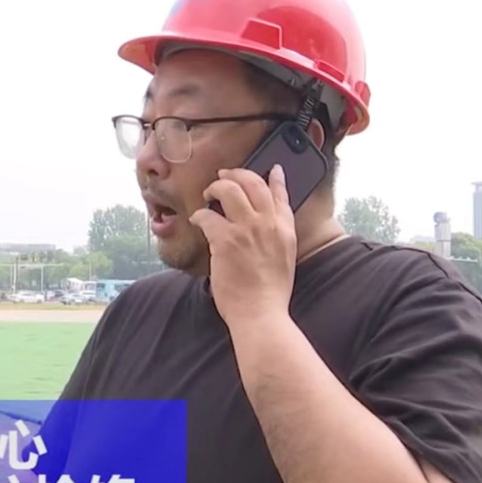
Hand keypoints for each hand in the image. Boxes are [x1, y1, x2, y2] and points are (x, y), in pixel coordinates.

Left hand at [189, 165, 296, 326]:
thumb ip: (276, 239)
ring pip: (230, 190)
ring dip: (216, 188)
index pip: (282, 195)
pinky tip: (196, 220)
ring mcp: (247, 230)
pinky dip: (199, 215)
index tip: (271, 168)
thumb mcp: (283, 260)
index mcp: (285, 230)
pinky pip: (208, 216)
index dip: (275, 179)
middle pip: (253, 184)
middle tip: (224, 176)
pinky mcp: (226, 240)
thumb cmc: (268, 295)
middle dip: (237, 175)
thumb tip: (261, 229)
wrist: (260, 313)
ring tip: (208, 194)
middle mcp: (268, 224)